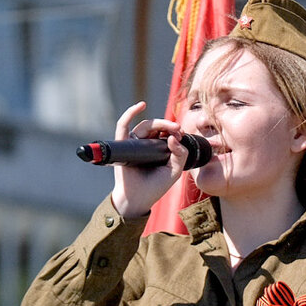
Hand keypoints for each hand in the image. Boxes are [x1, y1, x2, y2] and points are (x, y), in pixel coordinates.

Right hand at [108, 102, 187, 217]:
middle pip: (156, 127)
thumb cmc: (155, 187)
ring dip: (158, 123)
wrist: (138, 199)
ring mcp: (134, 144)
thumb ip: (180, 155)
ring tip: (169, 127)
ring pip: (145, 126)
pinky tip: (141, 105)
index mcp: (158, 149)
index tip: (182, 132)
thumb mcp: (174, 171)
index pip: (166, 133)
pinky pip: (123, 125)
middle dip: (168, 125)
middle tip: (178, 128)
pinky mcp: (122, 145)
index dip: (174, 130)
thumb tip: (173, 137)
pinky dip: (130, 113)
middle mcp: (145, 144)